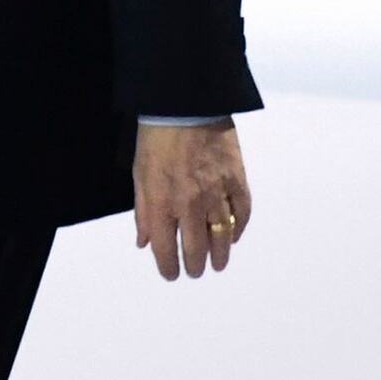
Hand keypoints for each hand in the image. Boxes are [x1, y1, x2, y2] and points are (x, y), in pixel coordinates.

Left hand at [133, 121, 248, 282]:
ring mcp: (216, 192)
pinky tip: (233, 236)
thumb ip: (143, 212)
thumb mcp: (139, 175)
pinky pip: (241, 212)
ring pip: (222, 236)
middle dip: (196, 266)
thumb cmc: (156, 138)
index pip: (166, 249)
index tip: (172, 274)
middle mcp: (190, 204)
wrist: (186, 105)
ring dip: (220, 255)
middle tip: (196, 272)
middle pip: (197, 249)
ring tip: (218, 264)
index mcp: (162, 203)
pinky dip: (238, 228)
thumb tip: (144, 242)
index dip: (169, 268)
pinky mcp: (236, 179)